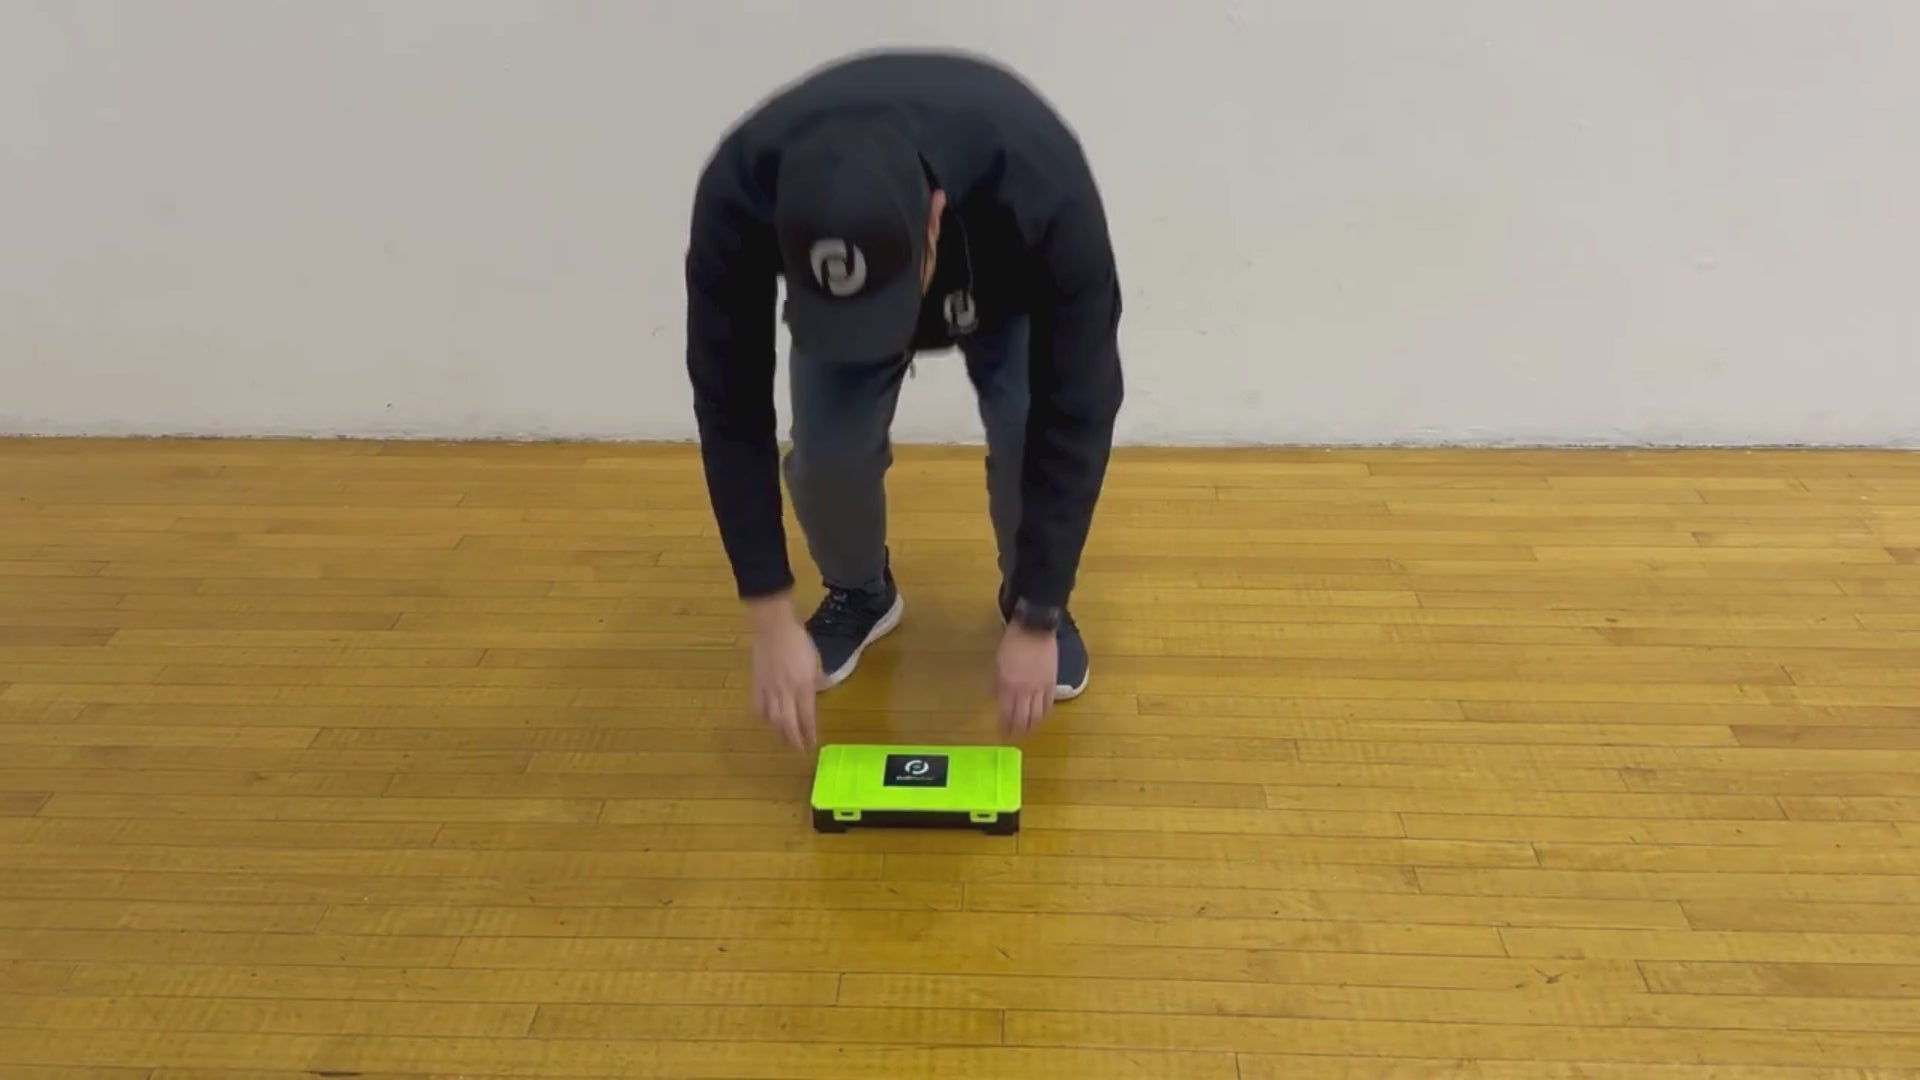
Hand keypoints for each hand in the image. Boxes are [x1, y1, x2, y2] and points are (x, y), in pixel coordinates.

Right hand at [746, 596, 819, 750]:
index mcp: (803, 686)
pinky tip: (767, 721)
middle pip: (788, 723)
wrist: (773, 627)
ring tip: (784, 741)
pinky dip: (763, 717)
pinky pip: (758, 706)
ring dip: (779, 732)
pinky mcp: (756, 684)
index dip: (809, 733)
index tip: (812, 744)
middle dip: (793, 739)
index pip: (807, 716)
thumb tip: (817, 689)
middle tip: (798, 750)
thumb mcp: (815, 660)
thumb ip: (816, 678)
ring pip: (773, 718)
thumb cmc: (799, 640)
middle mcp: (785, 692)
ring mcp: (769, 689)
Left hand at [994, 621, 1057, 740]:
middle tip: (1015, 737)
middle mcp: (1025, 691)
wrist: (1035, 629)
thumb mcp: (996, 663)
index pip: (1006, 714)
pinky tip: (1040, 717)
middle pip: (1023, 719)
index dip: (1005, 727)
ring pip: (1038, 715)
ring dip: (1032, 726)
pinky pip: (1049, 704)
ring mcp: (1041, 688)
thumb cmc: (1011, 644)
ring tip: (1027, 731)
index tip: (1002, 735)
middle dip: (1018, 731)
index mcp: (1009, 686)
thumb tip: (996, 699)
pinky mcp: (1052, 683)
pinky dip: (1044, 713)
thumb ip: (996, 684)